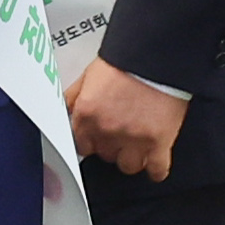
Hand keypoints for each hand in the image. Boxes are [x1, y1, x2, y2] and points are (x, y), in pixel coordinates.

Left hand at [69, 58, 189, 183]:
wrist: (156, 55)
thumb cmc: (125, 61)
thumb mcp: (89, 75)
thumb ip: (74, 97)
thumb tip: (65, 112)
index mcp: (87, 115)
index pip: (82, 146)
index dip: (92, 141)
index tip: (99, 138)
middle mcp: (107, 130)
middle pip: (105, 155)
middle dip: (112, 145)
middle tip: (122, 131)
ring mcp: (133, 139)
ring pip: (128, 166)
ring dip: (132, 157)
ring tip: (138, 144)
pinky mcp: (159, 142)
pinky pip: (156, 170)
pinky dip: (156, 169)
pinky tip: (155, 162)